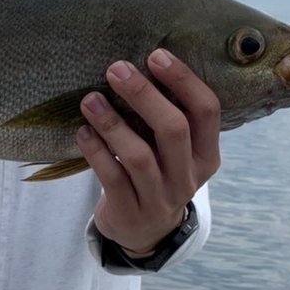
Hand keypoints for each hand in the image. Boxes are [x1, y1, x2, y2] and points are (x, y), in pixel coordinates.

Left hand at [75, 49, 220, 254]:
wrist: (146, 233)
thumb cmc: (158, 175)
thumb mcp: (176, 153)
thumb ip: (168, 118)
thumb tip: (137, 64)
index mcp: (207, 155)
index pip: (207, 111)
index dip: (184, 80)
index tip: (156, 55)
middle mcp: (188, 177)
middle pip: (173, 129)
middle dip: (144, 95)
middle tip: (116, 69)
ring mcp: (160, 199)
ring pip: (139, 156)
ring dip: (112, 123)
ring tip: (90, 100)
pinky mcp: (130, 212)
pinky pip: (112, 177)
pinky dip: (96, 152)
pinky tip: (83, 131)